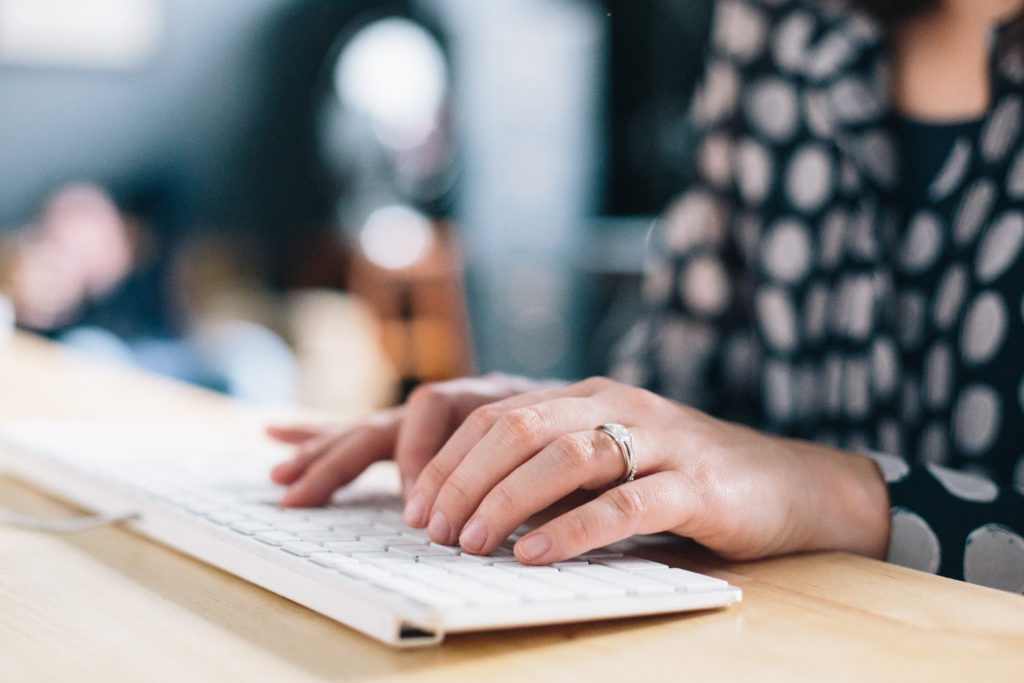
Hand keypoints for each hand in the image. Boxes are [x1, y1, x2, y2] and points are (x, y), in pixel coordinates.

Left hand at [271, 376, 890, 565]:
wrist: (787, 482)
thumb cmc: (676, 477)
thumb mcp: (592, 464)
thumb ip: (529, 471)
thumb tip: (443, 507)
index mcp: (567, 396)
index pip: (461, 404)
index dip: (385, 434)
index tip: (305, 458)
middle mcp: (600, 400)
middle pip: (500, 420)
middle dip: (441, 473)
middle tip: (409, 524)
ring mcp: (649, 435)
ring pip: (555, 452)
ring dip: (497, 498)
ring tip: (459, 542)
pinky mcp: (693, 481)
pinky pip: (622, 500)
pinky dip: (570, 527)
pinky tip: (532, 555)